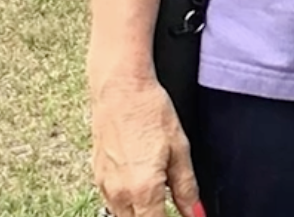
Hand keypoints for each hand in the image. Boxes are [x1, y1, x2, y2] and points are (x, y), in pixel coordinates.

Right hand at [90, 74, 201, 216]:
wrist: (119, 89)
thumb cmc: (149, 112)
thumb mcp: (180, 149)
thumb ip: (187, 188)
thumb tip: (195, 213)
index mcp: (142, 190)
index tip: (184, 216)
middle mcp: (119, 193)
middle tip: (171, 208)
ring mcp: (105, 186)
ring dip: (141, 214)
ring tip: (159, 202)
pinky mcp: (97, 177)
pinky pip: (112, 203)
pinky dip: (128, 205)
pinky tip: (141, 189)